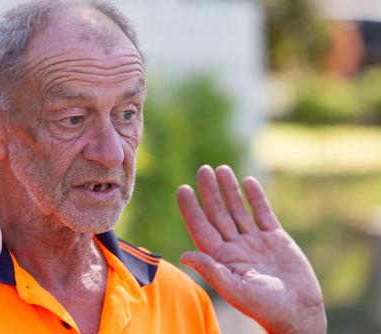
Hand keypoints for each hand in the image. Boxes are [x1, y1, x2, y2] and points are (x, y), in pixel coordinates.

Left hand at [176, 165, 325, 333]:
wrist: (298, 311)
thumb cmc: (264, 307)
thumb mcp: (234, 289)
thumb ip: (211, 271)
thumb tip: (184, 256)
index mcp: (221, 258)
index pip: (201, 227)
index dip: (191, 209)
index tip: (183, 189)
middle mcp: (234, 247)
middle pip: (218, 214)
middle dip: (210, 192)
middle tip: (203, 170)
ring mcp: (254, 241)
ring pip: (238, 210)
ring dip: (230, 190)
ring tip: (222, 169)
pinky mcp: (275, 239)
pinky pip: (263, 213)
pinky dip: (256, 198)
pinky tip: (248, 182)